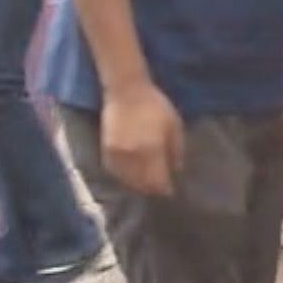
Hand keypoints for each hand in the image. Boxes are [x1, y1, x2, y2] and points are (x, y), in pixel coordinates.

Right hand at [101, 80, 184, 196]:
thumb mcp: (174, 125)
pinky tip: (131, 177)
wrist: (126, 92)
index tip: (171, 191)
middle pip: (142, 184)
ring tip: (147, 186)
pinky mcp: (106, 151)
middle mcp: (133, 156)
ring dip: (138, 185)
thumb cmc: (155, 106)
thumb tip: (176, 170)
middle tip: (160, 189)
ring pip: (127, 181)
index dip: (165, 189)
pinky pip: (115, 173)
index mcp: (152, 150)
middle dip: (153, 189)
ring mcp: (117, 155)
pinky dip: (124, 178)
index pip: (158, 181)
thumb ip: (176, 150)